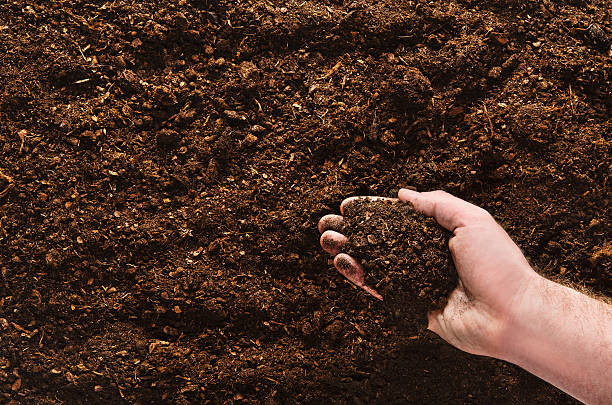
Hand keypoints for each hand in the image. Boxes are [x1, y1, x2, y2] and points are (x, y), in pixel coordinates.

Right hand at [318, 189, 538, 357]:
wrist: (511, 314)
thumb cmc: (498, 265)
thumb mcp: (472, 220)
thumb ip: (437, 204)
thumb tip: (402, 195)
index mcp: (438, 235)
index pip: (397, 219)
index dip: (371, 212)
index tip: (348, 206)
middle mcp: (424, 256)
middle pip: (380, 241)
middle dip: (352, 232)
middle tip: (326, 225)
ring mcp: (417, 281)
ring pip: (375, 264)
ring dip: (349, 253)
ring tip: (326, 243)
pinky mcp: (413, 306)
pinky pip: (382, 290)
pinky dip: (360, 277)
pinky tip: (344, 264)